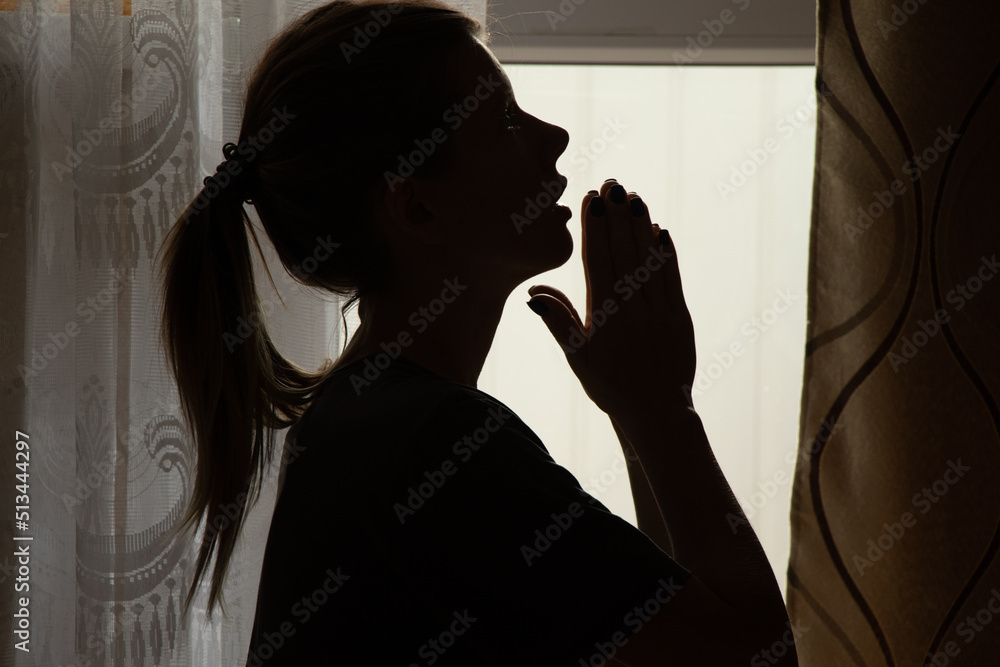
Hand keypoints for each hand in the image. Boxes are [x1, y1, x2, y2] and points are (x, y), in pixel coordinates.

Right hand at [527, 180, 696, 419]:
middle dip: (617, 216)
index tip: (591, 199)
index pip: (598, 260)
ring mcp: (659, 309)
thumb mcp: (576, 355)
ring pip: (649, 259)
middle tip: (612, 184)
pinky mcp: (680, 316)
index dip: (595, 227)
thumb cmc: (609, 386)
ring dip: (642, 226)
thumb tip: (534, 293)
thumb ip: (558, 320)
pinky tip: (660, 232)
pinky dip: (666, 253)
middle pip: (623, 251)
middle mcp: (632, 307)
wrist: (656, 412)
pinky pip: (671, 277)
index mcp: (603, 314)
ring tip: (634, 197)